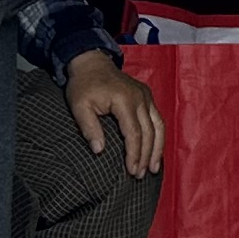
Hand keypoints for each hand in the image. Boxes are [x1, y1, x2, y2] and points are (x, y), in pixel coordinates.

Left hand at [61, 48, 162, 175]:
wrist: (91, 62)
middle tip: (140, 175)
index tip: (131, 171)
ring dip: (157, 148)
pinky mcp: (147, 96)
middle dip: (146, 156)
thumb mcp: (79, 106)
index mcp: (125, 100)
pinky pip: (157, 119)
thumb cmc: (83, 85)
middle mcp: (140, 98)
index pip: (134, 133)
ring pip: (159, 126)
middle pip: (149, 132)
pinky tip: (155, 150)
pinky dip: (158, 136)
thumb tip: (99, 151)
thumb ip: (89, 128)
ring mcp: (146, 96)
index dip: (134, 154)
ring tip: (154, 168)